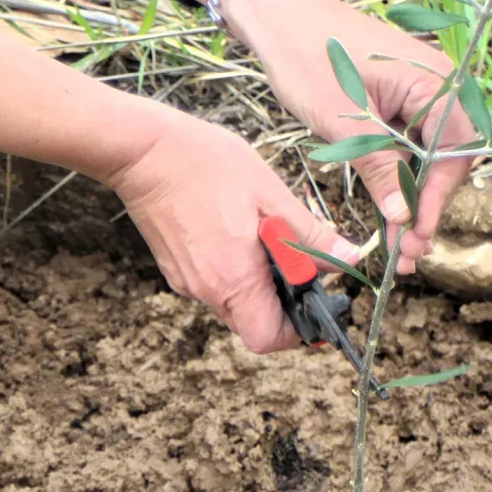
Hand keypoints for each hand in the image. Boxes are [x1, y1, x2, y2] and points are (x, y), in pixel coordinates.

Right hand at [110, 108, 361, 353]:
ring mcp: (185, 281)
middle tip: (295, 261)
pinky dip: (232, 270)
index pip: (268, 339)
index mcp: (234, 279)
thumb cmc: (205, 165)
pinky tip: (234, 230)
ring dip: (256, 282)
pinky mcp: (174, 267)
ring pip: (232, 303)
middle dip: (280, 302)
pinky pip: (213, 283)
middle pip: (251, 322)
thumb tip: (348, 258)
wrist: (142, 151)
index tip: (313, 303)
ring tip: (262, 235)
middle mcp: (206, 290)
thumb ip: (309, 235)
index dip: (296, 331)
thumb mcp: (270, 195)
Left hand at [201, 0, 478, 272]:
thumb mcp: (343, 119)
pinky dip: (399, 179)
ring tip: (400, 245)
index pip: (454, 154)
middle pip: (448, 161)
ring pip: (428, 159)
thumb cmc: (309, 56)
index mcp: (436, 83)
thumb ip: (379, 166)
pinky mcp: (399, 102)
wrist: (281, 18)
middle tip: (408, 254)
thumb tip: (404, 217)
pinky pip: (410, 147)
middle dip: (428, 208)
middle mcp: (438, 87)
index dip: (436, 201)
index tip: (417, 237)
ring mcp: (420, 94)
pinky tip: (390, 210)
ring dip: (414, 200)